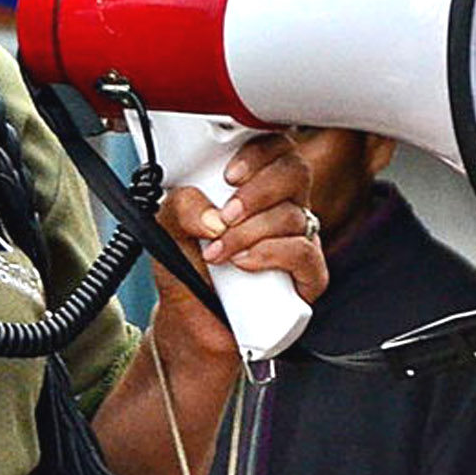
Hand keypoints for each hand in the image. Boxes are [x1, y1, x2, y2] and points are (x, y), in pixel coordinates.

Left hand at [152, 135, 329, 340]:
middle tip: (225, 216)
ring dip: (249, 232)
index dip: (258, 153)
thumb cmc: (187, 274)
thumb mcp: (167, 233)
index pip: (274, 150)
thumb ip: (178, 208)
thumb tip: (211, 214)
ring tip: (219, 253)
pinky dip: (271, 254)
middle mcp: (281, 209)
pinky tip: (244, 263)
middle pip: (294, 174)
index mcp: (253, 188)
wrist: (194, 324)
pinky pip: (304, 252)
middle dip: (256, 191)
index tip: (229, 174)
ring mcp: (298, 240)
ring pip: (294, 216)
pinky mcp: (308, 274)